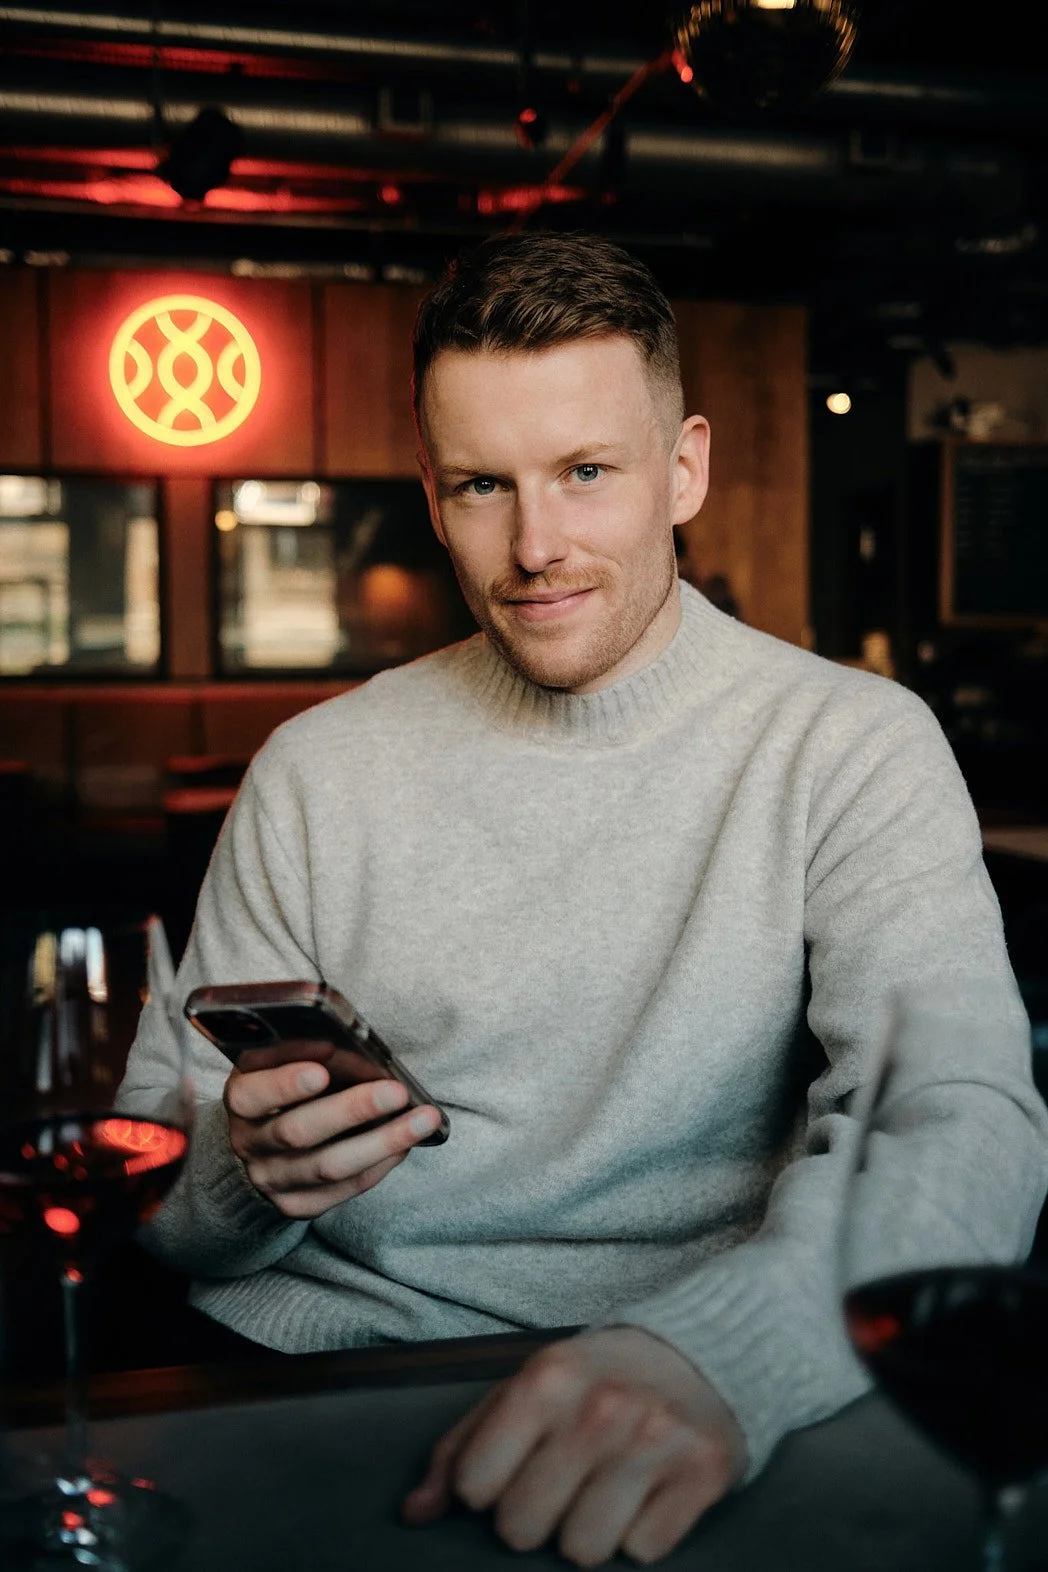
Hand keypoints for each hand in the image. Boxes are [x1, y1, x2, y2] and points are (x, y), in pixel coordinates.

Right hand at [223, 1052, 442, 1217]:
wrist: (261, 1143)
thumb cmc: (283, 1087)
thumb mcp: (279, 1063)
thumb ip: (305, 1052)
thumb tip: (353, 1045)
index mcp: (241, 1100)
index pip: (253, 1095)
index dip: (285, 1084)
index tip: (321, 1070)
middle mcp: (250, 1143)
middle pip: (298, 1132)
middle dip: (351, 1110)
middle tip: (395, 1091)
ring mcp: (272, 1179)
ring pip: (328, 1166)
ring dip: (382, 1141)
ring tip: (423, 1120)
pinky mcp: (297, 1204)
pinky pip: (343, 1189)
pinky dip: (379, 1165)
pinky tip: (405, 1144)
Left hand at [402, 1326, 746, 1565]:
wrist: (696, 1353)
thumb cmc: (593, 1379)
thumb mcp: (522, 1390)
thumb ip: (460, 1449)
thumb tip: (415, 1512)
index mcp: (545, 1379)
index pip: (476, 1486)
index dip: (487, 1489)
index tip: (513, 1469)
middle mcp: (600, 1408)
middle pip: (523, 1528)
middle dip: (535, 1517)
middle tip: (561, 1483)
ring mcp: (655, 1440)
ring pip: (583, 1550)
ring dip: (588, 1533)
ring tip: (602, 1490)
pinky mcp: (702, 1472)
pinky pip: (644, 1552)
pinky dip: (641, 1533)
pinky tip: (646, 1493)